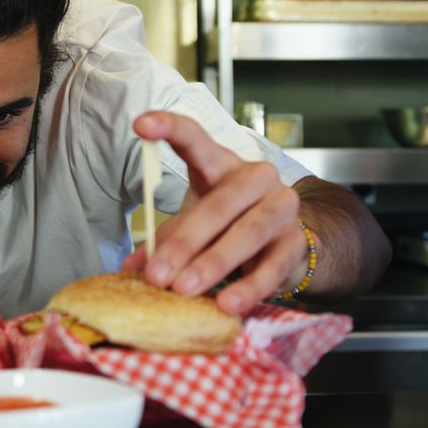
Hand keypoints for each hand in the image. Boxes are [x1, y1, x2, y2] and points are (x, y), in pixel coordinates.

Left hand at [121, 111, 307, 314]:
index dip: (169, 127)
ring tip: (185, 290)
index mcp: (221, 164)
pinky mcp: (295, 242)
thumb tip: (133, 267)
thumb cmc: (230, 225)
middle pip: (219, 204)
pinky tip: (228, 304)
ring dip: (214, 264)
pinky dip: (248, 288)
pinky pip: (272, 266)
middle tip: (157, 276)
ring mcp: (280, 208)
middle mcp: (255, 178)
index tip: (141, 124)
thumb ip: (164, 241)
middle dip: (185, 243)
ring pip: (247, 233)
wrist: (284, 242)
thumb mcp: (194, 225)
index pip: (195, 138)